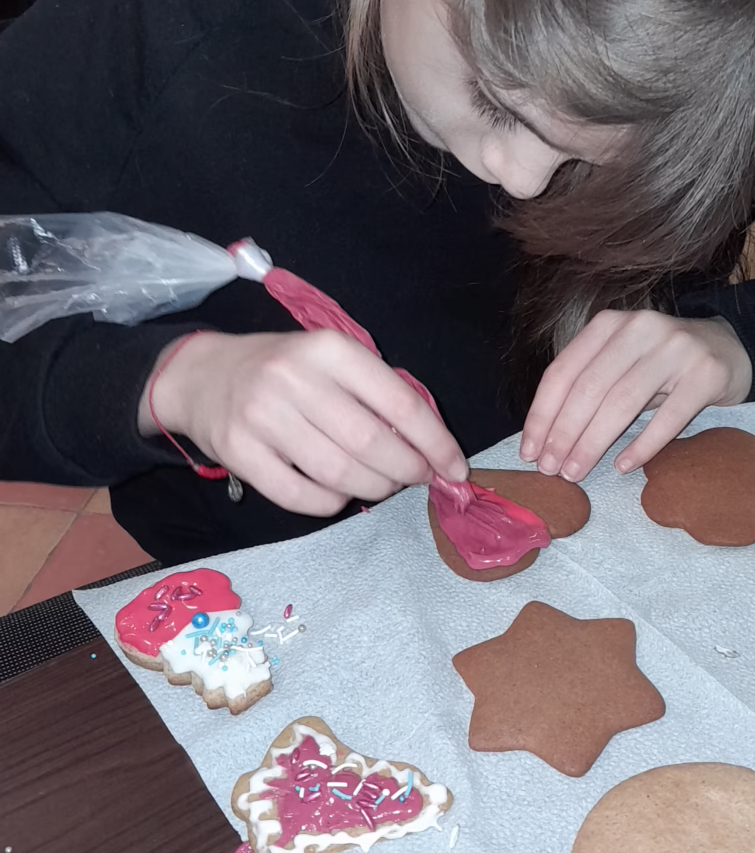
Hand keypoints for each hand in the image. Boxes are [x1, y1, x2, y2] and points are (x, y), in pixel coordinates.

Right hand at [141, 330, 467, 516]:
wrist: (202, 375)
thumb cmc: (283, 370)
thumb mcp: (330, 360)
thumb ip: (377, 393)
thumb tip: (432, 447)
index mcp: (328, 348)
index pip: (400, 402)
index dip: (435, 442)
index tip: (454, 467)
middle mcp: (294, 378)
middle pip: (371, 443)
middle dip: (407, 470)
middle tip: (416, 478)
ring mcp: (262, 416)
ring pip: (339, 474)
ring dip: (374, 488)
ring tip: (381, 484)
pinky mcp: (239, 451)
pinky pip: (302, 497)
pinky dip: (332, 504)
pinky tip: (339, 493)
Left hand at [520, 311, 752, 480]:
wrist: (729, 349)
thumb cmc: (661, 365)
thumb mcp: (622, 362)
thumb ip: (589, 385)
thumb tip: (545, 438)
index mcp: (609, 324)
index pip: (563, 371)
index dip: (542, 414)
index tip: (530, 451)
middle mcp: (640, 328)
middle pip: (589, 388)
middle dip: (564, 434)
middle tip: (551, 469)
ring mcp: (676, 349)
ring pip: (622, 403)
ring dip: (593, 443)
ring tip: (576, 472)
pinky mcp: (706, 374)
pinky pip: (667, 418)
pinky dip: (642, 446)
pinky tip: (622, 466)